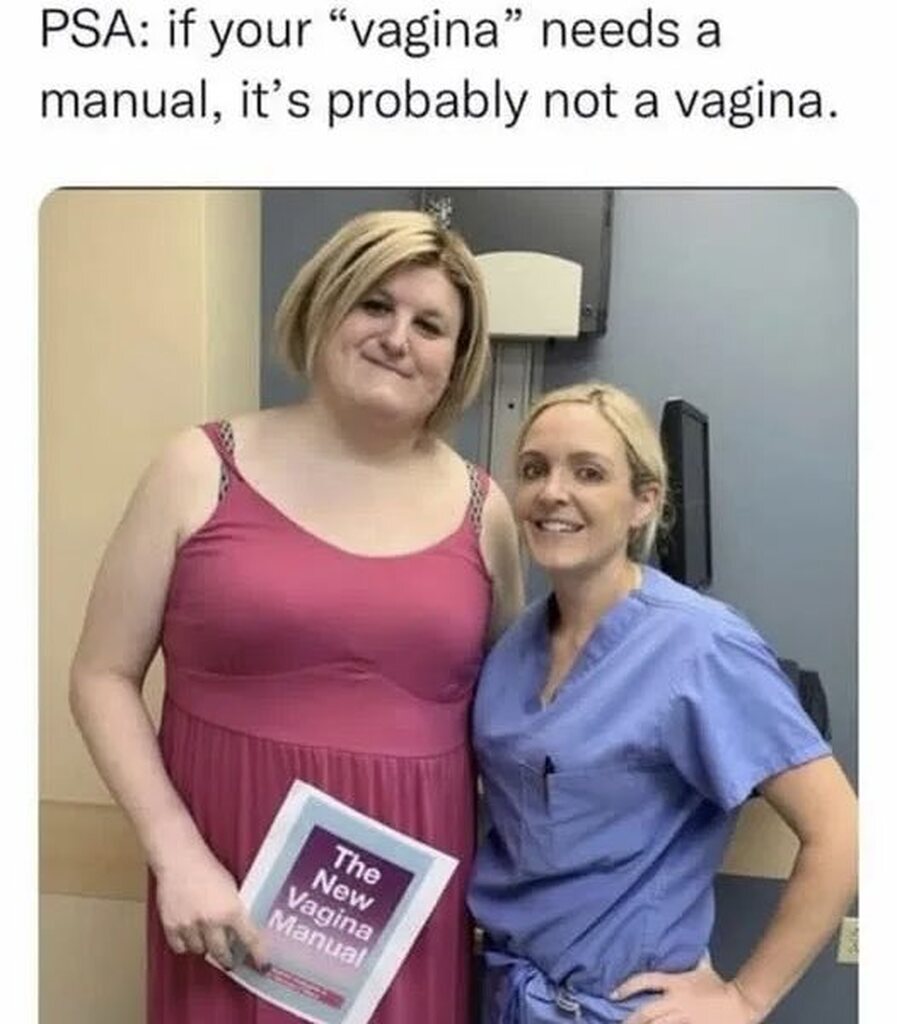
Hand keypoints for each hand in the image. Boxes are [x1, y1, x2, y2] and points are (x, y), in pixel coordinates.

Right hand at [154, 845, 268, 971]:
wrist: (180, 860)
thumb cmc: (208, 868)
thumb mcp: (231, 887)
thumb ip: (234, 909)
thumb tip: (239, 928)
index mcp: (232, 909)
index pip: (250, 938)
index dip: (258, 954)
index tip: (263, 965)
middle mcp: (212, 921)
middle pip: (221, 953)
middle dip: (226, 957)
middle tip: (229, 959)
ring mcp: (190, 925)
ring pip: (199, 951)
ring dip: (204, 946)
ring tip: (205, 936)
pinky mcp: (171, 926)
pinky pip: (180, 947)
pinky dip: (185, 944)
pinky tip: (189, 934)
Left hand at [613, 962, 763, 1023]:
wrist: (740, 1005)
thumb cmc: (720, 987)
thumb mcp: (704, 968)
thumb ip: (695, 957)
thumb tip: (694, 944)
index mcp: (676, 983)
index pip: (646, 981)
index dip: (627, 987)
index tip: (613, 994)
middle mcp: (676, 1001)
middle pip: (647, 1012)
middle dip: (631, 1019)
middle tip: (617, 1022)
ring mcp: (684, 1019)